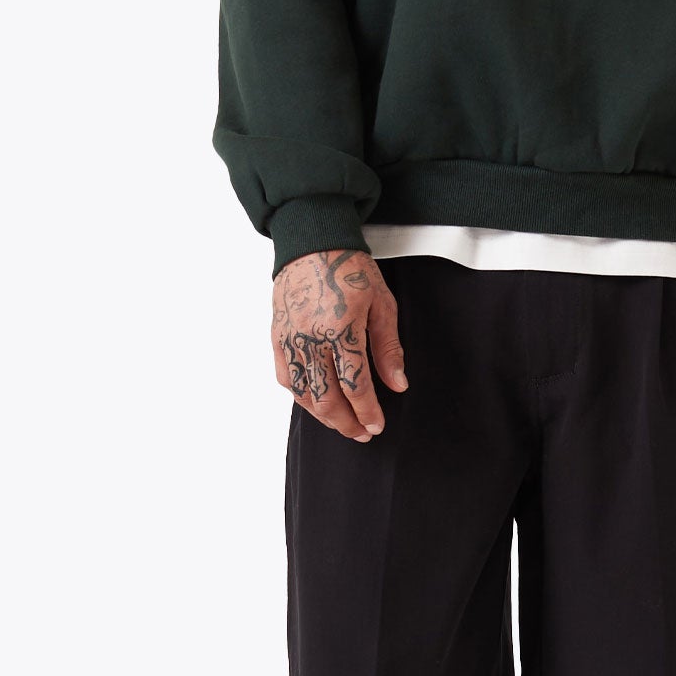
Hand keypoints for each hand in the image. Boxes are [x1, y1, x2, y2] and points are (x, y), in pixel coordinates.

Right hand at [272, 249, 406, 440]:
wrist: (312, 242)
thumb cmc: (350, 269)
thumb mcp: (382, 303)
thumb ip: (388, 348)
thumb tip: (398, 385)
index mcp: (342, 328)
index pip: (356, 385)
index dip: (367, 411)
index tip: (377, 426)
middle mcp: (312, 337)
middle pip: (327, 397)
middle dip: (346, 422)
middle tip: (362, 433)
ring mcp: (290, 338)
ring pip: (303, 393)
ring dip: (323, 416)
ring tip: (342, 424)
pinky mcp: (277, 335)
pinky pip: (285, 376)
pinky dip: (300, 396)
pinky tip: (315, 403)